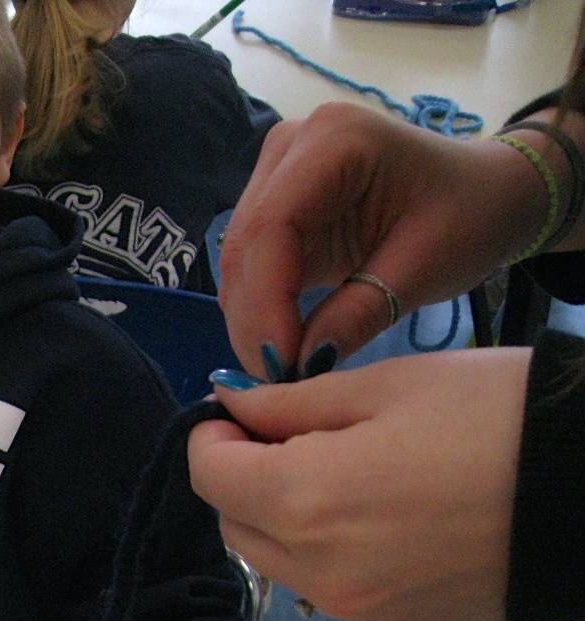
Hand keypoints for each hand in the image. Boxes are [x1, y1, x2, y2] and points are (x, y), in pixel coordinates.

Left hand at [188, 348, 529, 620]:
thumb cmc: (501, 420)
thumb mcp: (387, 386)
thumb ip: (290, 404)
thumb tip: (231, 407)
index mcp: (305, 499)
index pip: (208, 476)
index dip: (213, 437)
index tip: (237, 415)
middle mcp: (318, 570)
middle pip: (235, 525)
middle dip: (243, 480)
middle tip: (288, 437)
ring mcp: (357, 609)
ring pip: (280, 562)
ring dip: (285, 520)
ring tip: (347, 473)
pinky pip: (332, 589)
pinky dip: (333, 554)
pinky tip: (387, 517)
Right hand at [219, 103, 547, 376]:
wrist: (486, 192)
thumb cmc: (471, 216)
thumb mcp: (426, 268)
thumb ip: (359, 313)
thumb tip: (300, 364)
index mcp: (336, 139)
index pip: (272, 225)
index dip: (265, 301)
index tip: (280, 363)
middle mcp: (291, 145)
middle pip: (245, 243)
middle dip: (254, 318)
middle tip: (278, 377)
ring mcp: (276, 172)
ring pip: (238, 259)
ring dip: (252, 318)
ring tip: (283, 366)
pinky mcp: (274, 203)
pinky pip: (251, 265)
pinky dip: (260, 308)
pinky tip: (283, 343)